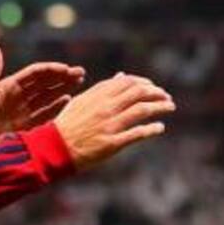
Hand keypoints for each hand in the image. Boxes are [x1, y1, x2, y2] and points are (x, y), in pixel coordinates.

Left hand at [0, 46, 85, 143]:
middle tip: (81, 73)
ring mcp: (22, 111)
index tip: (67, 70)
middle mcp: (18, 96)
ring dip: (62, 89)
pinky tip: (67, 100)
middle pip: (45, 83)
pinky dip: (55, 107)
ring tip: (78, 83)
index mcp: (9, 86)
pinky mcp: (24, 125)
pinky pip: (43, 114)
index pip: (35, 74)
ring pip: (47, 97)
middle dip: (62, 77)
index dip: (52, 70)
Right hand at [52, 73, 174, 169]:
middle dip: (157, 93)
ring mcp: (110, 125)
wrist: (54, 148)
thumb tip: (121, 76)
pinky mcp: (112, 143)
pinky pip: (137, 133)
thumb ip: (102, 89)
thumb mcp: (82, 102)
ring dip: (160, 107)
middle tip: (166, 97)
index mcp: (97, 95)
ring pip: (142, 110)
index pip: (128, 82)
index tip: (152, 87)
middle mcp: (105, 107)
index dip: (144, 83)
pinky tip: (160, 127)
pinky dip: (152, 129)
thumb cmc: (67, 125)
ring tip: (170, 107)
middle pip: (139, 93)